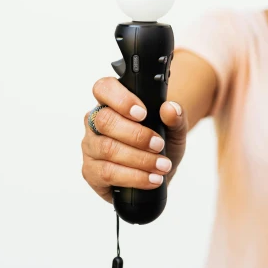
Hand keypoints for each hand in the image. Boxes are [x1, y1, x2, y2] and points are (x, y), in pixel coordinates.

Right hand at [81, 77, 187, 202]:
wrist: (158, 170)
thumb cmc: (160, 142)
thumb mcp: (175, 129)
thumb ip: (176, 116)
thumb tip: (170, 109)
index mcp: (111, 102)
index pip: (104, 88)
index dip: (121, 99)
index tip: (143, 113)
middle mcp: (95, 122)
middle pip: (105, 121)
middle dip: (136, 135)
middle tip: (159, 144)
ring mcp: (90, 147)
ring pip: (107, 149)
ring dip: (139, 159)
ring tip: (162, 165)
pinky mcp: (91, 172)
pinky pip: (107, 173)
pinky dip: (134, 177)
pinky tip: (151, 179)